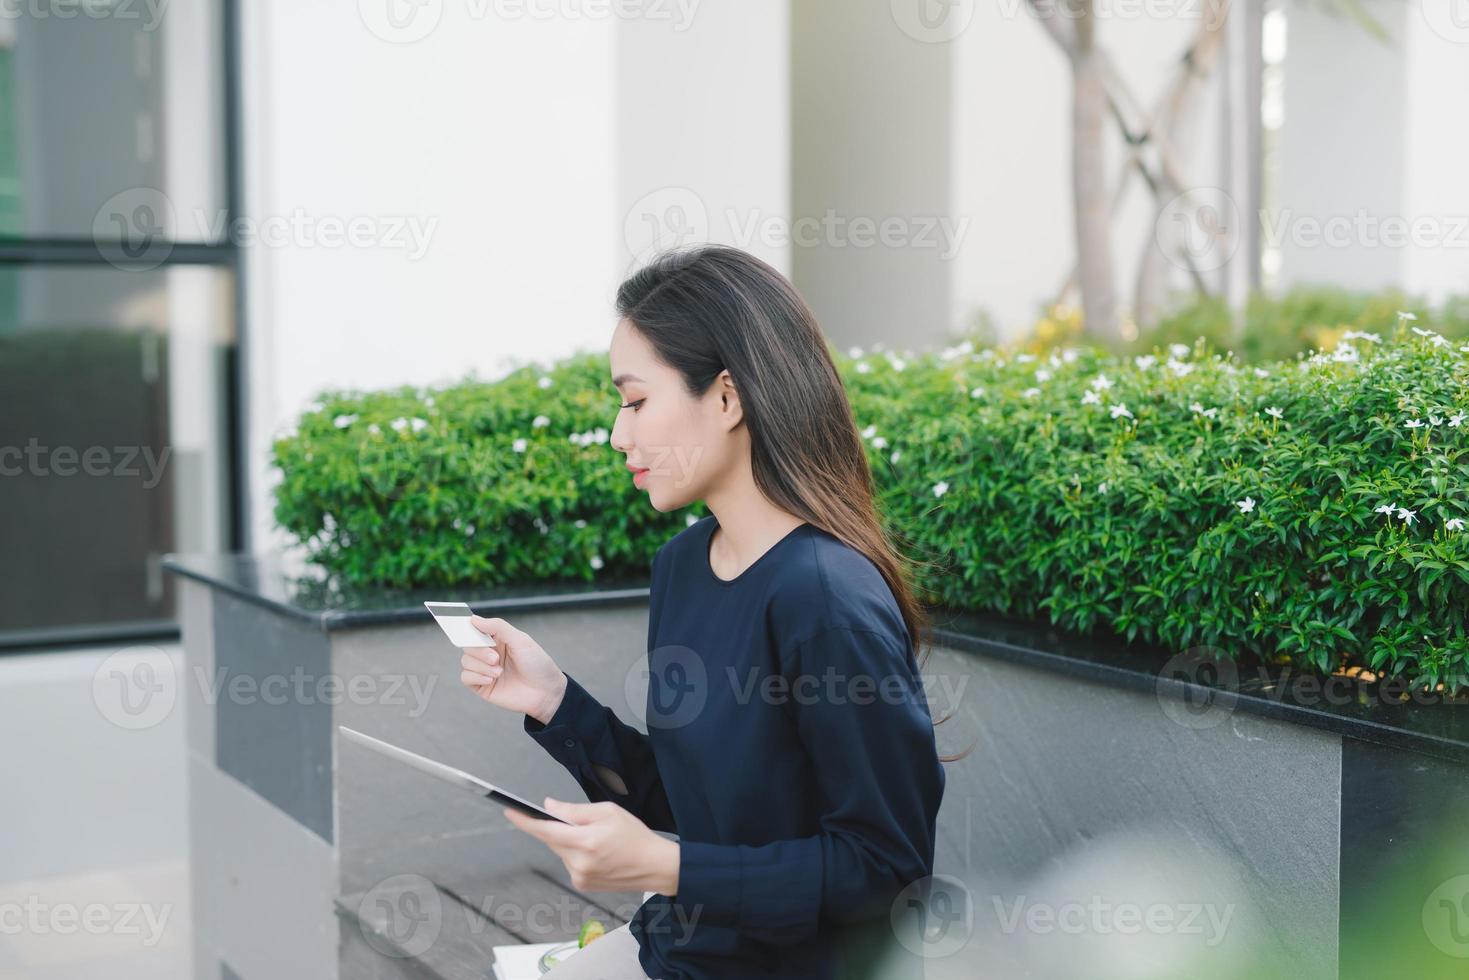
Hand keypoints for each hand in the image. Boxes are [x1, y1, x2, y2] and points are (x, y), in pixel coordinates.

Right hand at [459, 616, 567, 723]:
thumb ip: (497, 627)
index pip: (475, 629)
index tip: (460, 626)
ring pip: (465, 661)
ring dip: (481, 666)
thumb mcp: (520, 640)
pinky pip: (465, 678)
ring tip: (499, 672)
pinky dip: (476, 677)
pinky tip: (491, 680)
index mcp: (498, 639)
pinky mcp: (482, 686)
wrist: (545, 692)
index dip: (467, 628)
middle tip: (495, 658)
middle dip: (479, 651)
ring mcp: (485, 670)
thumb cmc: (536, 664)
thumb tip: (473, 619)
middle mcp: (489, 653)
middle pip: (467, 645)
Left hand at [503, 799, 679, 896]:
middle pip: (553, 840)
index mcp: (585, 841)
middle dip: (561, 828)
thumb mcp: (608, 812)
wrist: (655, 866)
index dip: (525, 821)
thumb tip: (550, 807)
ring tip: (598, 840)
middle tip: (584, 823)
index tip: (510, 811)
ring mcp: (579, 877)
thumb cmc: (636, 836)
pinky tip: (598, 853)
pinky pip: (570, 863)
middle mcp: (578, 863)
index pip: (545, 830)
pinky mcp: (582, 885)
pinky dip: (577, 854)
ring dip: (570, 842)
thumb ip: (575, 810)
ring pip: (562, 851)